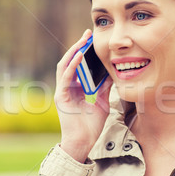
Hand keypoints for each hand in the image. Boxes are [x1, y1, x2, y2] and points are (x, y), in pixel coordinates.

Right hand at [54, 29, 112, 162]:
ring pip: (65, 65)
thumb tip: (113, 73)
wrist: (83, 142)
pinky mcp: (61, 96)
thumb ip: (104, 87)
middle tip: (88, 33)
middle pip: (70, 61)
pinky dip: (72, 66)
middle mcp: (67, 87)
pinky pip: (65, 77)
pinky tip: (79, 57)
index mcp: (75, 87)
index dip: (84, 51)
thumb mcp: (102, 101)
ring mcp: (62, 91)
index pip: (78, 64)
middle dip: (79, 46)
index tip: (93, 39)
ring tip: (83, 40)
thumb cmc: (92, 125)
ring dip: (74, 51)